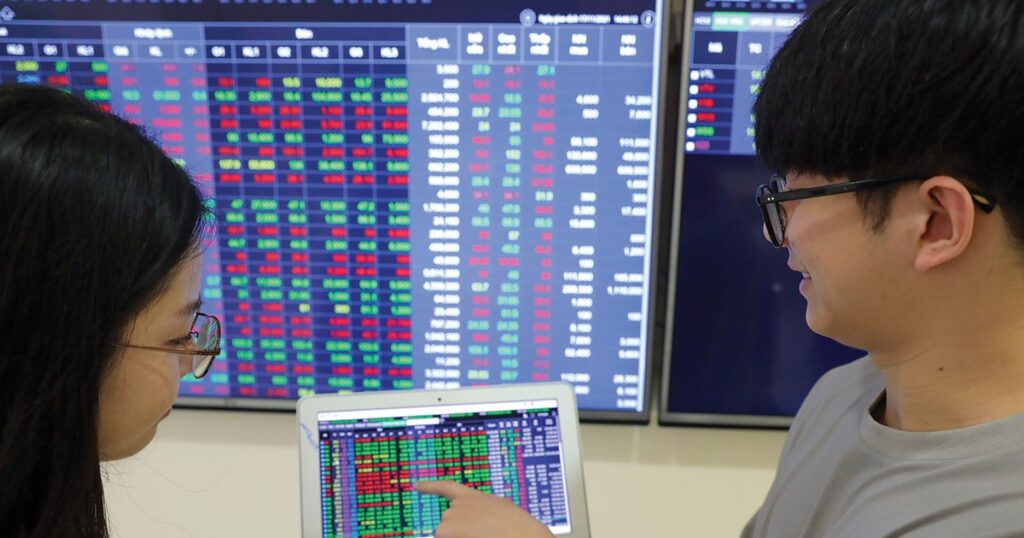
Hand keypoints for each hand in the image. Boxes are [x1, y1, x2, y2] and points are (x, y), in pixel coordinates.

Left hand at [414, 480, 555, 537]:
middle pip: (447, 522)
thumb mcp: (499, 512)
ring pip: (445, 533)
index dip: (430, 487)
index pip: (447, 488)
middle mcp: (459, 504)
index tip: (416, 485)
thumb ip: (481, 513)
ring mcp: (452, 515)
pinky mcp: (446, 529)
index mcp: (474, 497)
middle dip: (459, 532)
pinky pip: (441, 537)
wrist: (525, 535)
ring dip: (459, 537)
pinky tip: (463, 535)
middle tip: (484, 535)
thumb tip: (471, 523)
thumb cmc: (518, 527)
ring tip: (485, 536)